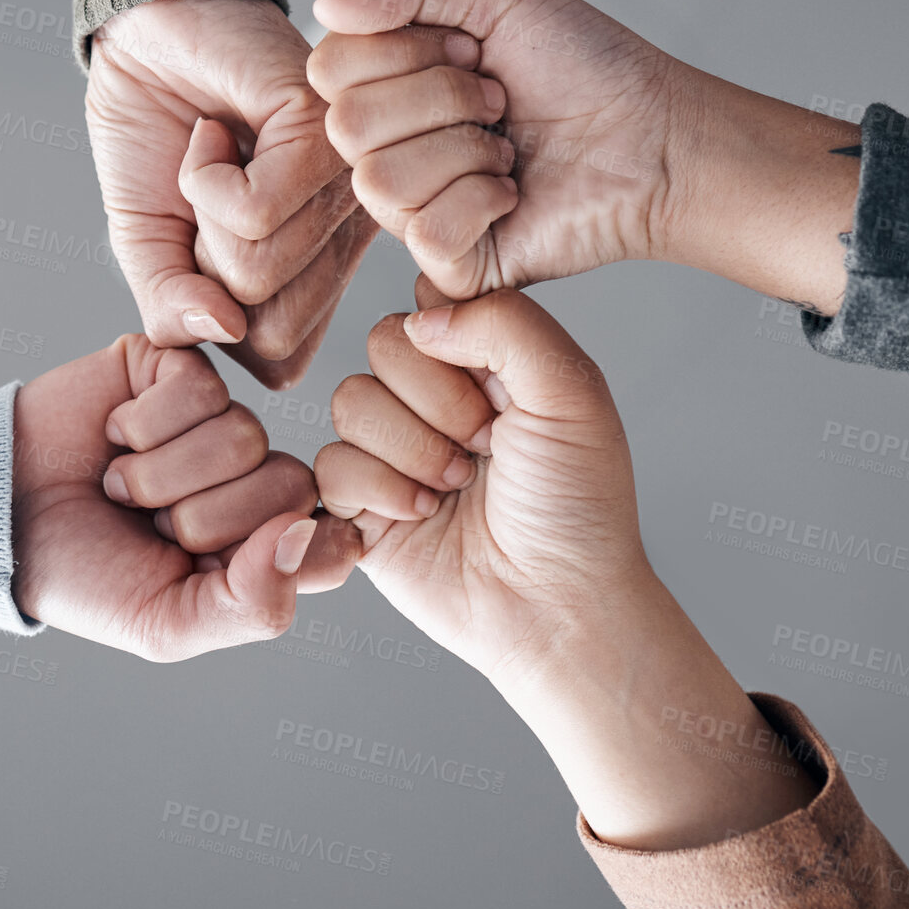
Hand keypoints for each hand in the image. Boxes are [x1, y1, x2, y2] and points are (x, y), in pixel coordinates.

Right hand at [10, 337, 359, 660]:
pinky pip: (200, 388)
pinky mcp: (180, 371)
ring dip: (162, 474)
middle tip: (149, 527)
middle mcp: (252, 480)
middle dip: (204, 519)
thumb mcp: (166, 625)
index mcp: (264, 548)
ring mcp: (219, 422)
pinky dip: (144, 426)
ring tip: (122, 485)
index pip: (335, 542)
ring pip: (244, 435)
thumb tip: (305, 532)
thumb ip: (252, 603)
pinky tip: (116, 436)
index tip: (228, 565)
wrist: (0, 514)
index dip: (294, 553)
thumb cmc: (83, 576)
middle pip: (290, 484)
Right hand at [87, 0, 376, 387]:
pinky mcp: (324, 136)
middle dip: (200, 270)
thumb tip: (218, 334)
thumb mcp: (147, 244)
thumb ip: (170, 306)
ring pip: (259, 269)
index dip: (211, 318)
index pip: (280, 362)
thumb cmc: (154, 139)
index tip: (196, 247)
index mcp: (317, 272)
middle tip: (203, 199)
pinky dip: (202, 175)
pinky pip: (254, 210)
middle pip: (268, 328)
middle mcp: (345, 238)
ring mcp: (343, 187)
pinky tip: (216, 132)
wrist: (147, 36)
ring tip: (214, 154)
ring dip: (199, 213)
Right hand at [309, 0, 860, 313]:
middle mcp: (385, 150)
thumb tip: (324, 6)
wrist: (656, 136)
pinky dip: (484, 199)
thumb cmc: (585, 64)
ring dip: (465, 150)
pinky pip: (425, 231)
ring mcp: (410, 211)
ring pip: (379, 181)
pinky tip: (514, 193)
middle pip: (347, 125)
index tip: (470, 48)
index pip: (330, 68)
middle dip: (441, 97)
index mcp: (384, 86)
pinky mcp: (447, 264)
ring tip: (508, 146)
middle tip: (497, 99)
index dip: (404, 50)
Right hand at [316, 282, 818, 848]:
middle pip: (384, 343)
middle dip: (439, 402)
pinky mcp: (359, 505)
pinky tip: (425, 516)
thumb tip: (419, 316)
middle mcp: (433, 398)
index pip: (432, 303)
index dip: (457, 341)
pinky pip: (330, 464)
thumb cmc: (578, 506)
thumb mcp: (571, 391)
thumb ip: (505, 322)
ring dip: (413, 450)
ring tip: (457, 487)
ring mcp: (393, 449)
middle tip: (485, 448)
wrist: (557, 605)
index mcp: (485, 360)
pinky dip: (382, 490)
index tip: (502, 390)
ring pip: (350, 400)